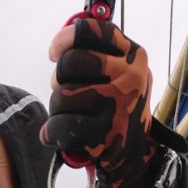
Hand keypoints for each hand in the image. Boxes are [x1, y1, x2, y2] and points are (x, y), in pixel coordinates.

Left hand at [40, 19, 157, 187]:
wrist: (137, 155)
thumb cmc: (120, 110)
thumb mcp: (122, 74)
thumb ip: (100, 55)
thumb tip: (61, 47)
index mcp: (133, 55)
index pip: (90, 32)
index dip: (65, 39)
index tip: (55, 53)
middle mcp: (129, 76)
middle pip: (70, 63)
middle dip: (57, 80)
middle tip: (63, 93)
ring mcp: (118, 105)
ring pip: (62, 95)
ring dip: (55, 109)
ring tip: (65, 117)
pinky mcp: (104, 135)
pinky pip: (61, 126)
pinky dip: (51, 133)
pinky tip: (54, 135)